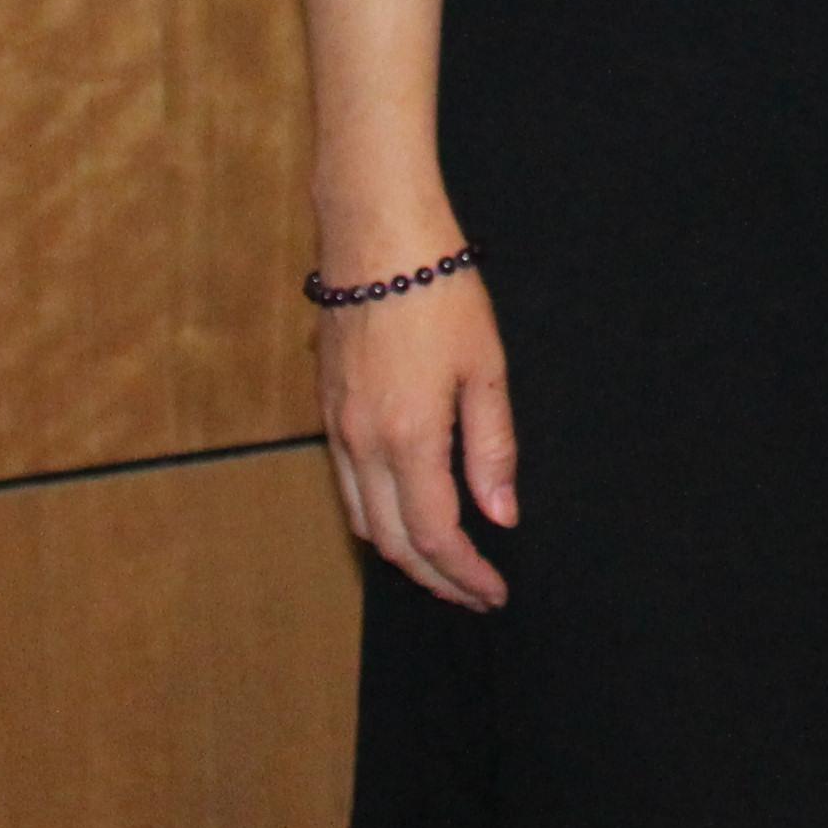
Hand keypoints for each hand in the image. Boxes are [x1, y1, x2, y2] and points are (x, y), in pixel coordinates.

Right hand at [321, 271, 517, 611]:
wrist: (376, 235)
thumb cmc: (439, 291)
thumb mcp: (486, 368)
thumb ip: (492, 449)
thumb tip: (500, 516)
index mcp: (408, 437)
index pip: (436, 536)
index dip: (465, 575)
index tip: (493, 592)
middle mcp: (362, 443)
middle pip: (394, 542)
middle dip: (435, 578)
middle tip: (474, 592)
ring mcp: (337, 428)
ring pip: (363, 519)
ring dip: (403, 553)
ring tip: (444, 565)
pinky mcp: (327, 410)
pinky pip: (346, 486)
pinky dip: (376, 517)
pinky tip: (405, 512)